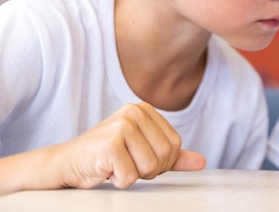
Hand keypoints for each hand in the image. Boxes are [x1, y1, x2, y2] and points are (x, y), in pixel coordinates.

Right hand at [58, 102, 205, 189]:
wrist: (66, 164)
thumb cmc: (104, 157)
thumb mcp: (142, 152)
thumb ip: (172, 156)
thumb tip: (201, 161)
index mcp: (145, 109)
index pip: (175, 145)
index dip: (161, 162)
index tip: (138, 159)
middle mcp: (134, 111)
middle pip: (166, 155)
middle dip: (148, 170)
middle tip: (126, 164)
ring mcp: (122, 126)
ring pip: (151, 167)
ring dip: (133, 175)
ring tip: (115, 165)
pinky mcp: (110, 144)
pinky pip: (130, 176)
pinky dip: (119, 180)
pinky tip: (105, 170)